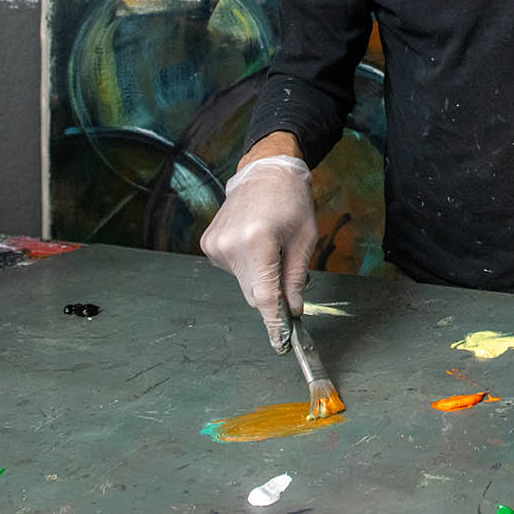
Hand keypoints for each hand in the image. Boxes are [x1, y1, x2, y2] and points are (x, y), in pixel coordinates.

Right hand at [198, 154, 316, 351]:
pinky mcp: (208, 244)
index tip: (280, 342)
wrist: (264, 171)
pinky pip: (233, 270)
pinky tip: (254, 241)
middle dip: (272, 296)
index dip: (274, 321)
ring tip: (271, 246)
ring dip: (260, 277)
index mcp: (258, 241)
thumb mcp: (304, 238)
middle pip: (253, 293)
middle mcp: (231, 245)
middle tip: (289, 283)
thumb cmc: (290, 201)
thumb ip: (295, 277)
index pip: (265, 295)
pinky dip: (247, 265)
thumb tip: (293, 309)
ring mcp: (216, 245)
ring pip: (243, 283)